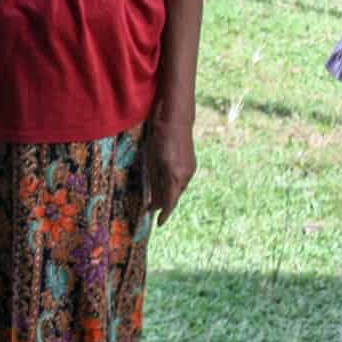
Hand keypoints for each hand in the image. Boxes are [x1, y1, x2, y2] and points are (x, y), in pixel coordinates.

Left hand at [146, 112, 195, 226]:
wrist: (176, 118)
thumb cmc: (159, 137)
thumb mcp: (153, 160)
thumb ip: (155, 181)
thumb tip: (155, 201)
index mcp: (175, 176)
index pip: (170, 201)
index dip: (164, 214)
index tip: (159, 223)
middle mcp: (185, 175)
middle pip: (174, 196)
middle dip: (163, 203)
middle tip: (150, 209)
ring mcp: (190, 169)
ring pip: (177, 188)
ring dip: (167, 193)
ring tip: (155, 197)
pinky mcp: (191, 163)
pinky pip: (181, 180)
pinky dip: (172, 184)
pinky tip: (164, 182)